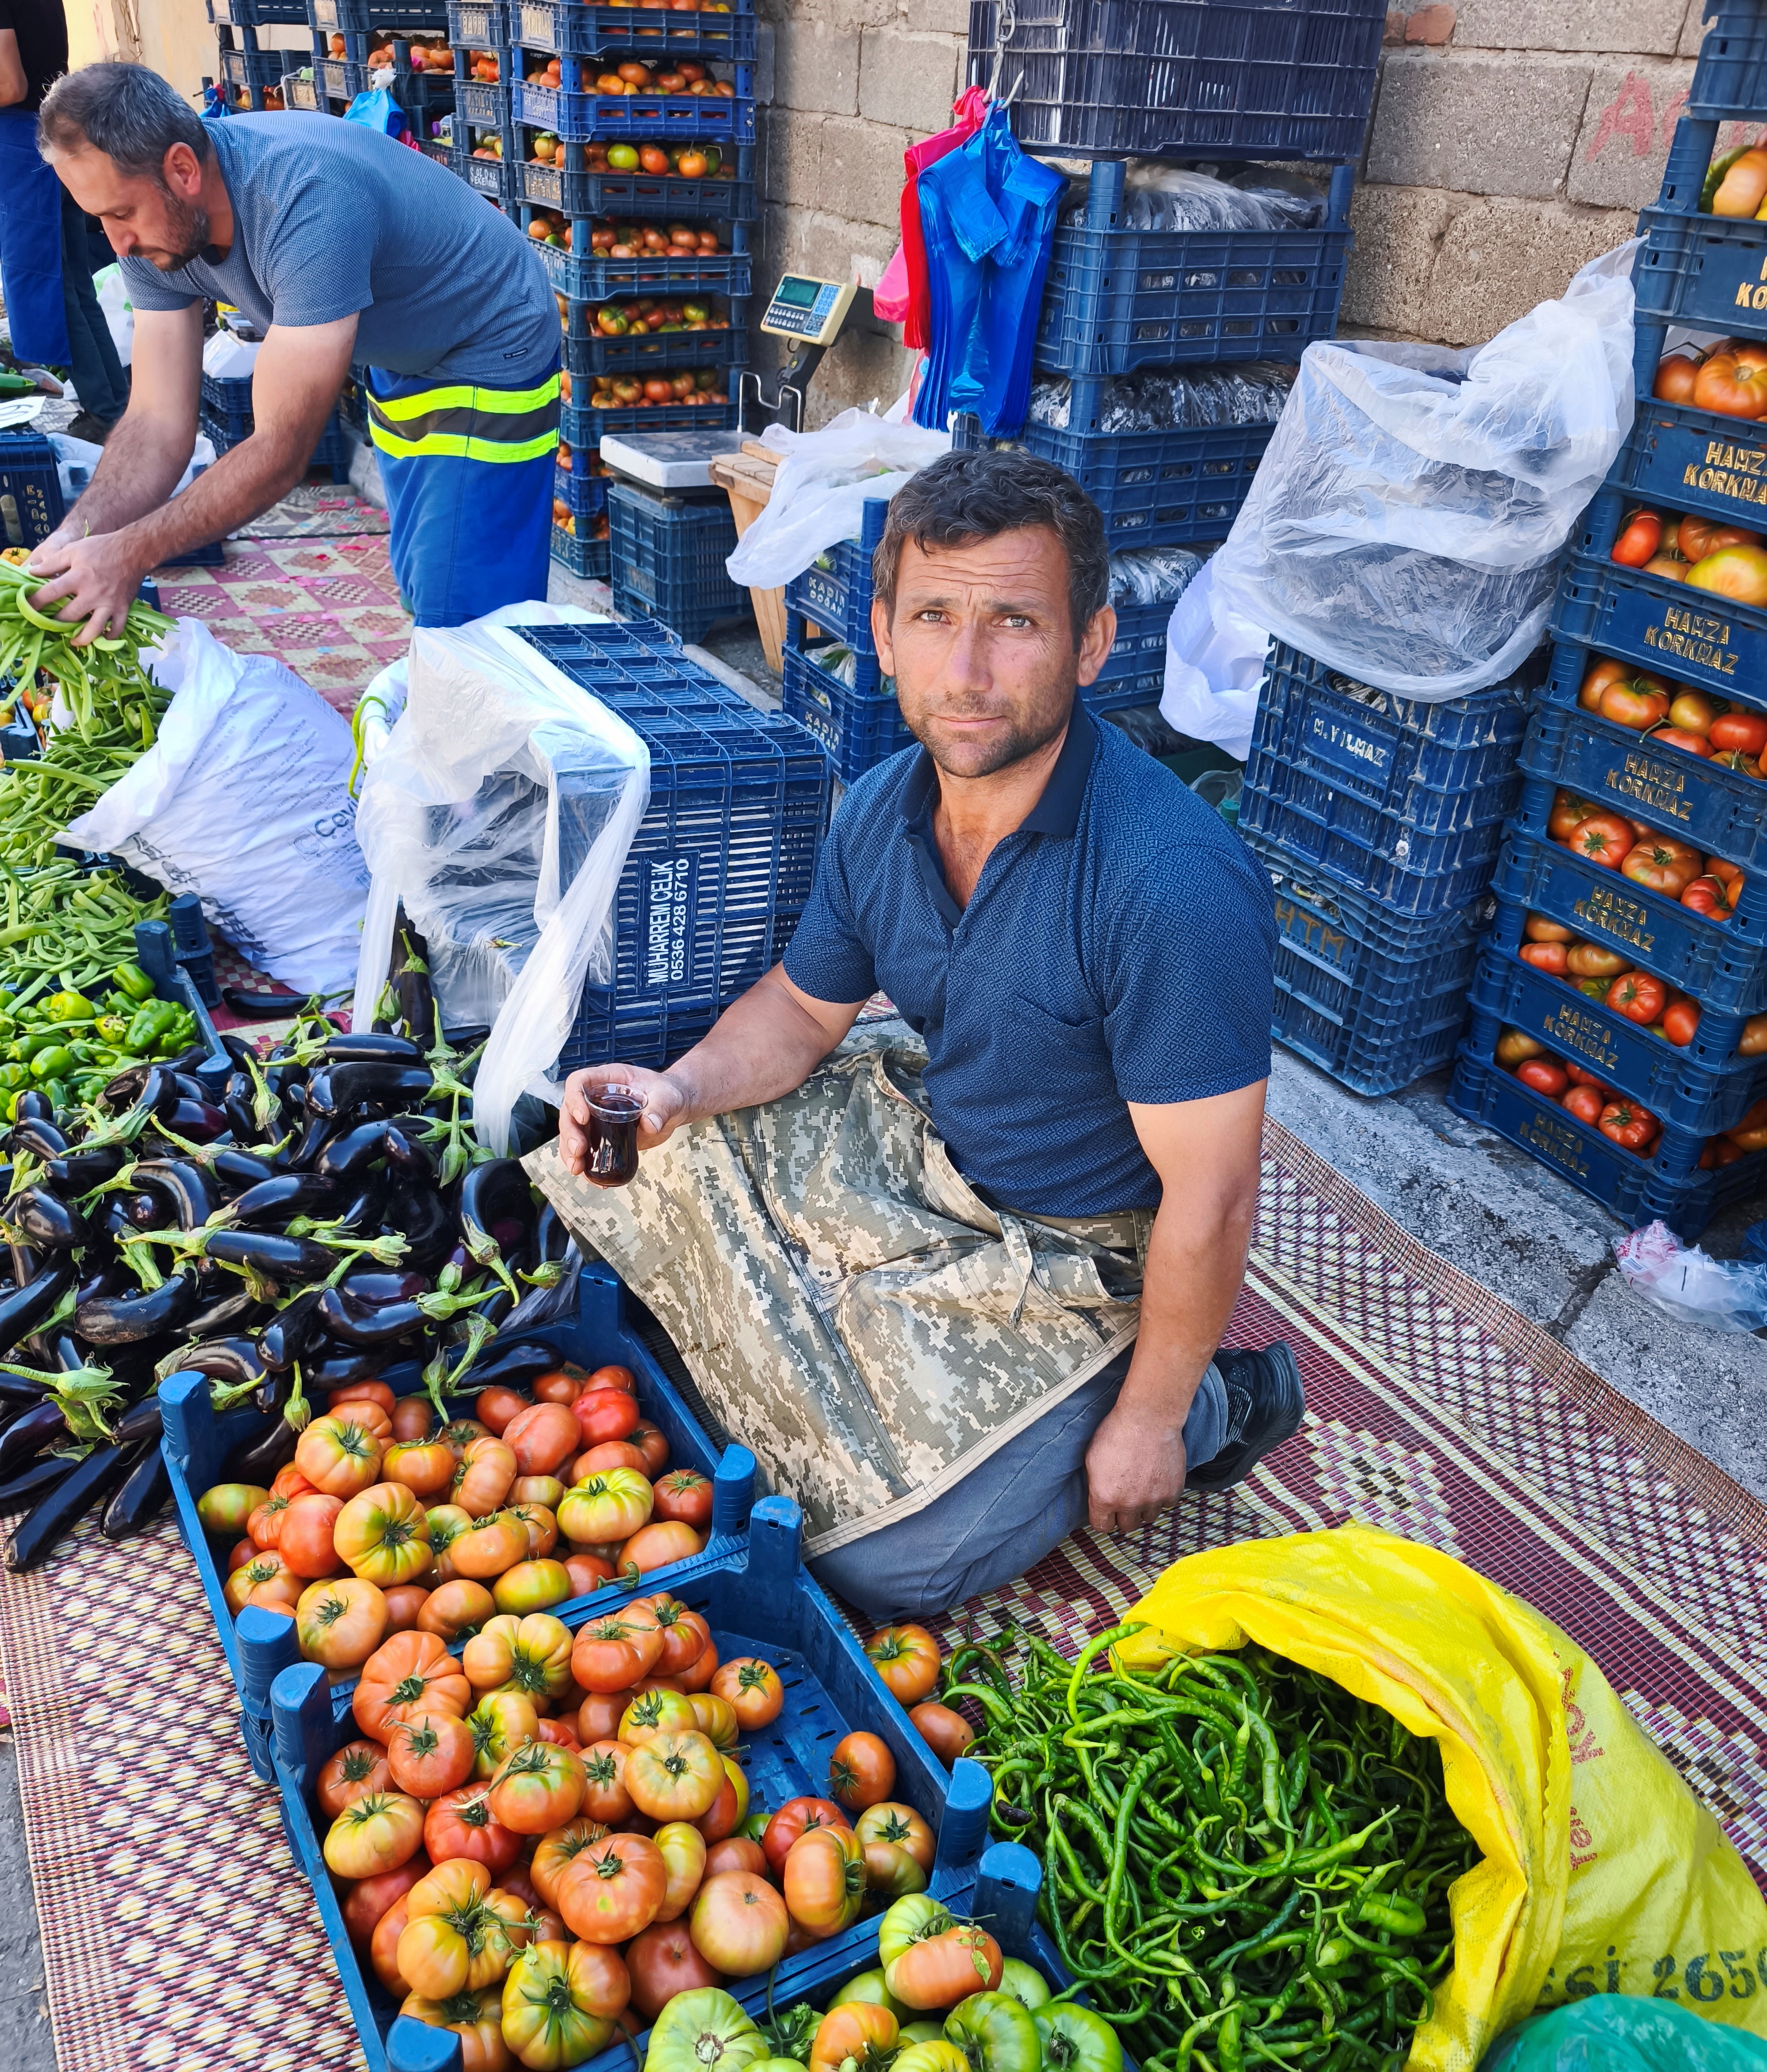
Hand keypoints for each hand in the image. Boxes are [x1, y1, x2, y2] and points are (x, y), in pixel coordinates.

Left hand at [23, 530, 145, 646]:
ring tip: (74, 641)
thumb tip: (33, 572)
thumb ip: (52, 562)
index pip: (52, 592)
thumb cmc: (101, 548)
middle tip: (49, 624)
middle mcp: (93, 594)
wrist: (133, 551)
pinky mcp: (123, 608)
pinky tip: (101, 636)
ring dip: (81, 639)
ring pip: (94, 629)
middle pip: (70, 615)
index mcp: (78, 577)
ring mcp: (109, 603)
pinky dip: (109, 636)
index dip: (37, 602)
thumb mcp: (73, 550)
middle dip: (56, 622)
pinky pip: (116, 628)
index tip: (27, 608)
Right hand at [559, 1062, 690, 1176]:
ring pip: (572, 1133)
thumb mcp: (667, 1096)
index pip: (579, 1081)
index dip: (574, 1097)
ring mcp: (596, 1118)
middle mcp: (596, 1097)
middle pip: (569, 1111)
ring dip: (570, 1152)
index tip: (583, 1117)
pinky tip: (594, 1179)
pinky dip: (587, 1166)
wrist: (675, 1108)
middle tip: (579, 1150)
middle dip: (570, 1132)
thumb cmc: (669, 1094)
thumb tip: (650, 1125)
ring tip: (577, 1168)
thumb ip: (661, 1107)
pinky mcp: (602, 1137)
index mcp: (608, 1079)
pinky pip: (587, 1150)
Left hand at [1083, 1396, 1186, 1533]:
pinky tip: (1157, 1478)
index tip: (1107, 1512)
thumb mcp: (1092, 1458)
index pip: (1102, 1526)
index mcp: (1105, 1497)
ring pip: (1148, 1517)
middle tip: (1126, 1497)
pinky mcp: (1172, 1491)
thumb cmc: (1118, 1432)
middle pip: (1127, 1526)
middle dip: (1125, 1514)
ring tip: (1143, 1485)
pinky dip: (1163, 1495)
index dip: (1103, 1518)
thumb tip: (1098, 1497)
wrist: (1148, 1418)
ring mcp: (1153, 1499)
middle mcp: (1129, 1504)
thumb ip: (1095, 1484)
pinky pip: (1167, 1504)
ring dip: (1145, 1506)